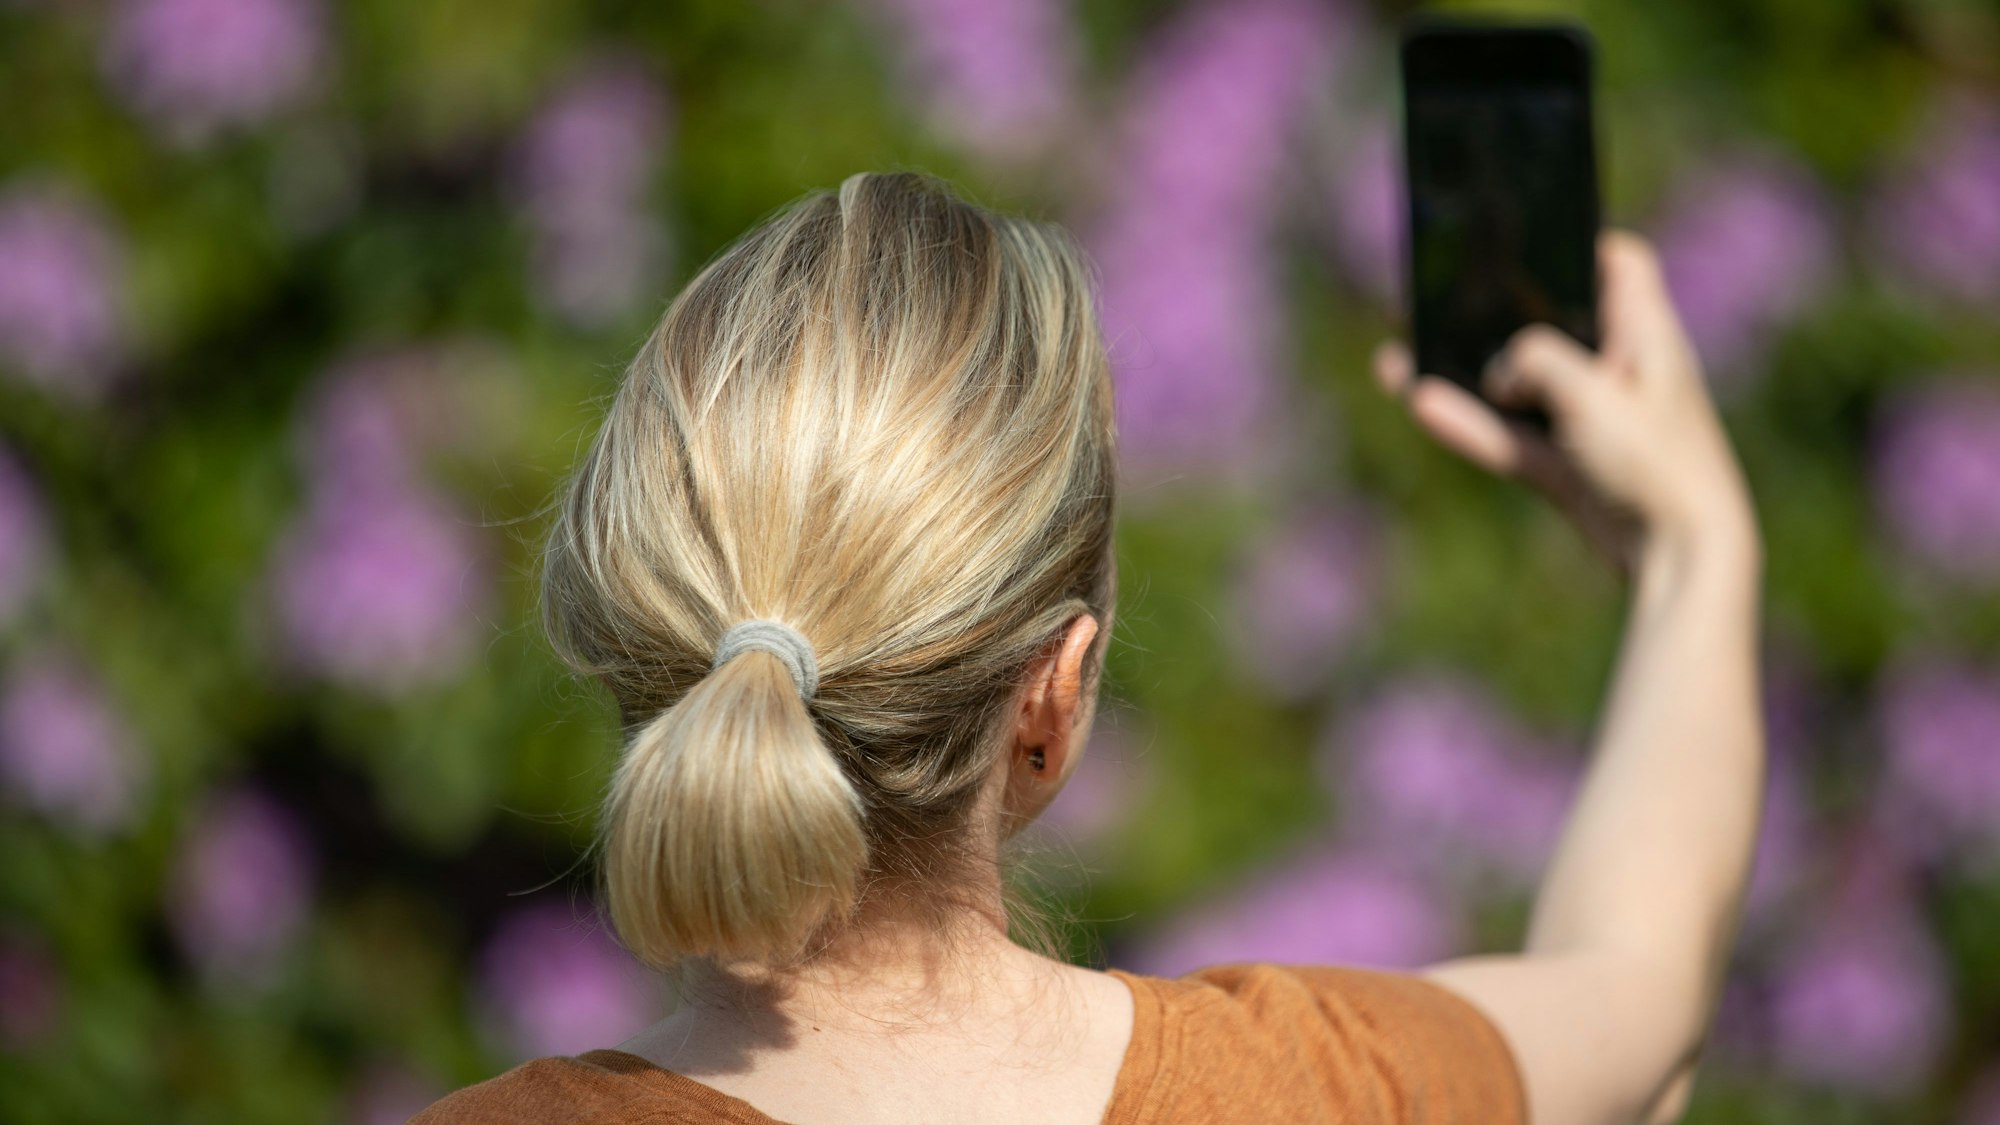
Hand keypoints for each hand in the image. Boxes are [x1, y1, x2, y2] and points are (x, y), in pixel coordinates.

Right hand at [1373, 231, 1757, 574]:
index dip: (1579, 242)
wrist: (1682, 559)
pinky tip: (1420, 402)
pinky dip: (1470, 423)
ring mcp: (1592, 422)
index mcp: (1646, 335)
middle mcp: (1620, 371)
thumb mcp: (1590, 393)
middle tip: (1442, 291)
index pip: (1621, 264)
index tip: (1528, 233)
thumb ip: (1536, 359)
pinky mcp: (1570, 468)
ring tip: (1403, 354)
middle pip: (1552, 322)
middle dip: (1497, 311)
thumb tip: (1501, 370)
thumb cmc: (1653, 464)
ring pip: (1519, 385)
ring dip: (1467, 372)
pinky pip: (1510, 435)